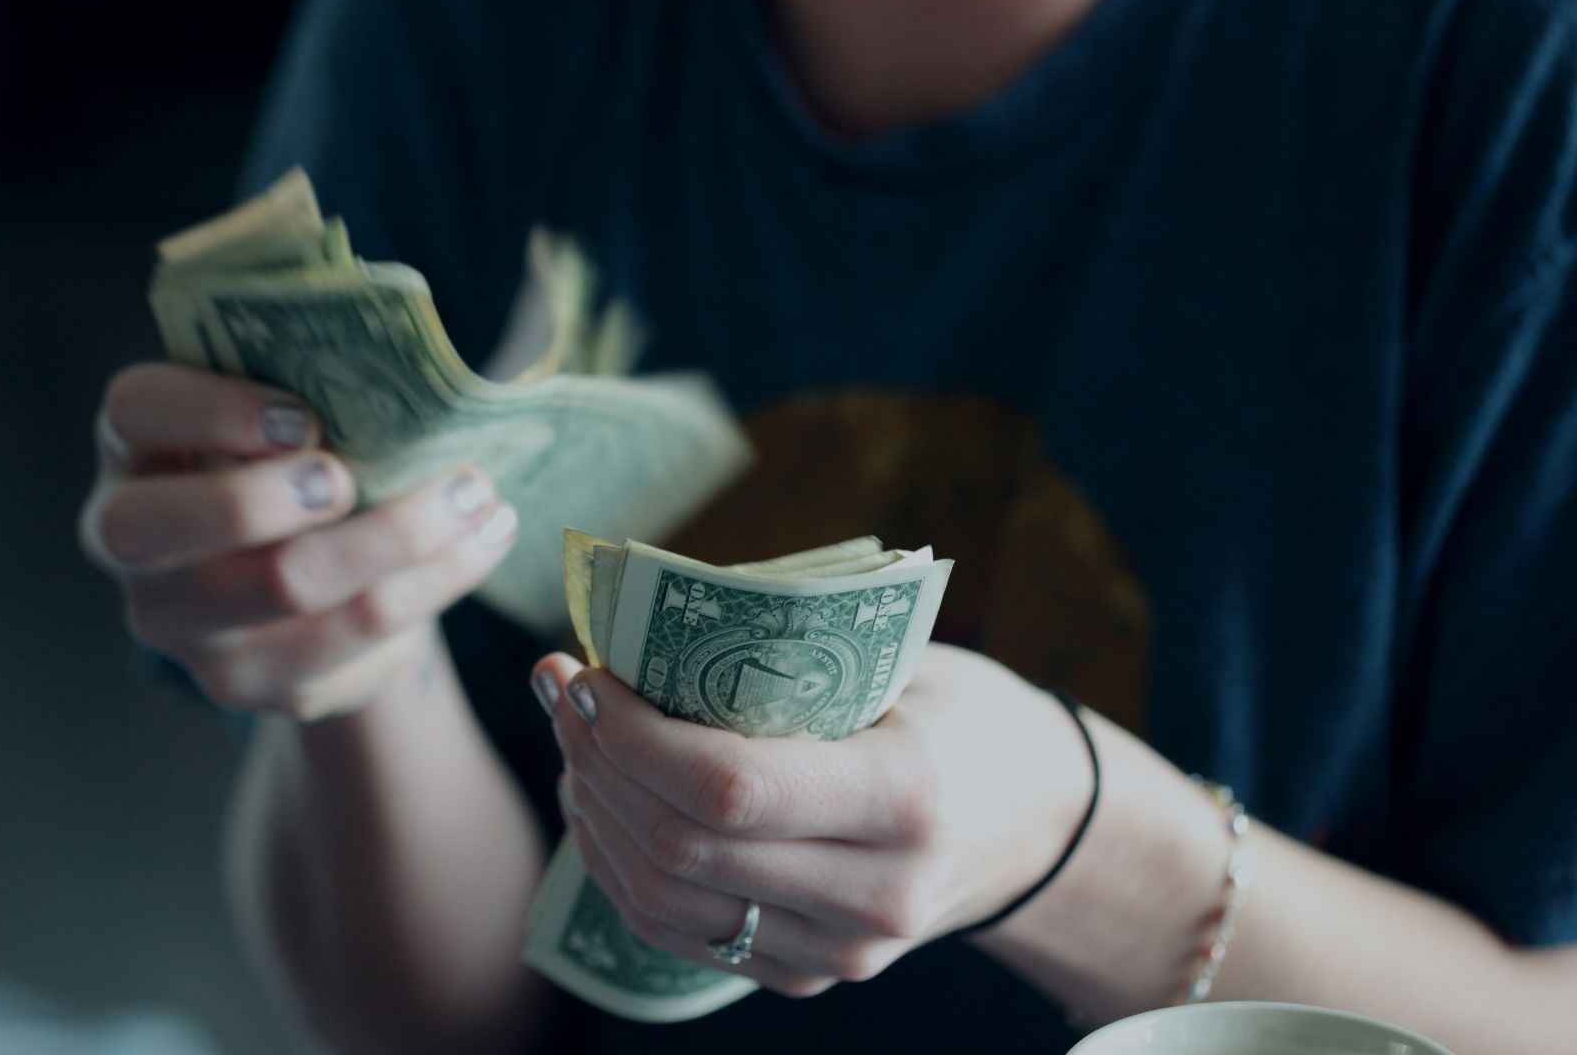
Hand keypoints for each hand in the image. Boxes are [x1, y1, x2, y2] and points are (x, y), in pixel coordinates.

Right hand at [80, 362, 518, 718]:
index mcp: (135, 448)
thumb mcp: (288, 417)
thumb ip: (311, 386)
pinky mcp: (249, 682)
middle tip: (350, 478)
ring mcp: (182, 625)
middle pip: (161, 528)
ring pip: (282, 586)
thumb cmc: (299, 467)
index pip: (135, 411)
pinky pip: (350, 636)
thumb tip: (409, 364)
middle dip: (265, 498)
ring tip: (475, 494)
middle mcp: (130, 542)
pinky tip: (482, 541)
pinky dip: (431, 582)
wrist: (315, 591)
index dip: (211, 410)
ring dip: (396, 535)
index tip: (306, 415)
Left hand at [537, 643, 1092, 996]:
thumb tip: (639, 624)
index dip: (632, 735)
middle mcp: (875, 893)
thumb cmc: (964, 716)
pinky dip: (621, 866)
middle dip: (596, 762)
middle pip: (681, 847)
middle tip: (561, 691)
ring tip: (574, 740)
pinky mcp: (810, 975)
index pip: (728, 787)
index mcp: (905, 797)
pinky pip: (679, 933)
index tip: (586, 674)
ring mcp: (842, 951)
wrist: (1039, 824)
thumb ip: (787, 654)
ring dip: (594, 814)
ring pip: (663, 901)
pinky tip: (603, 801)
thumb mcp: (903, 663)